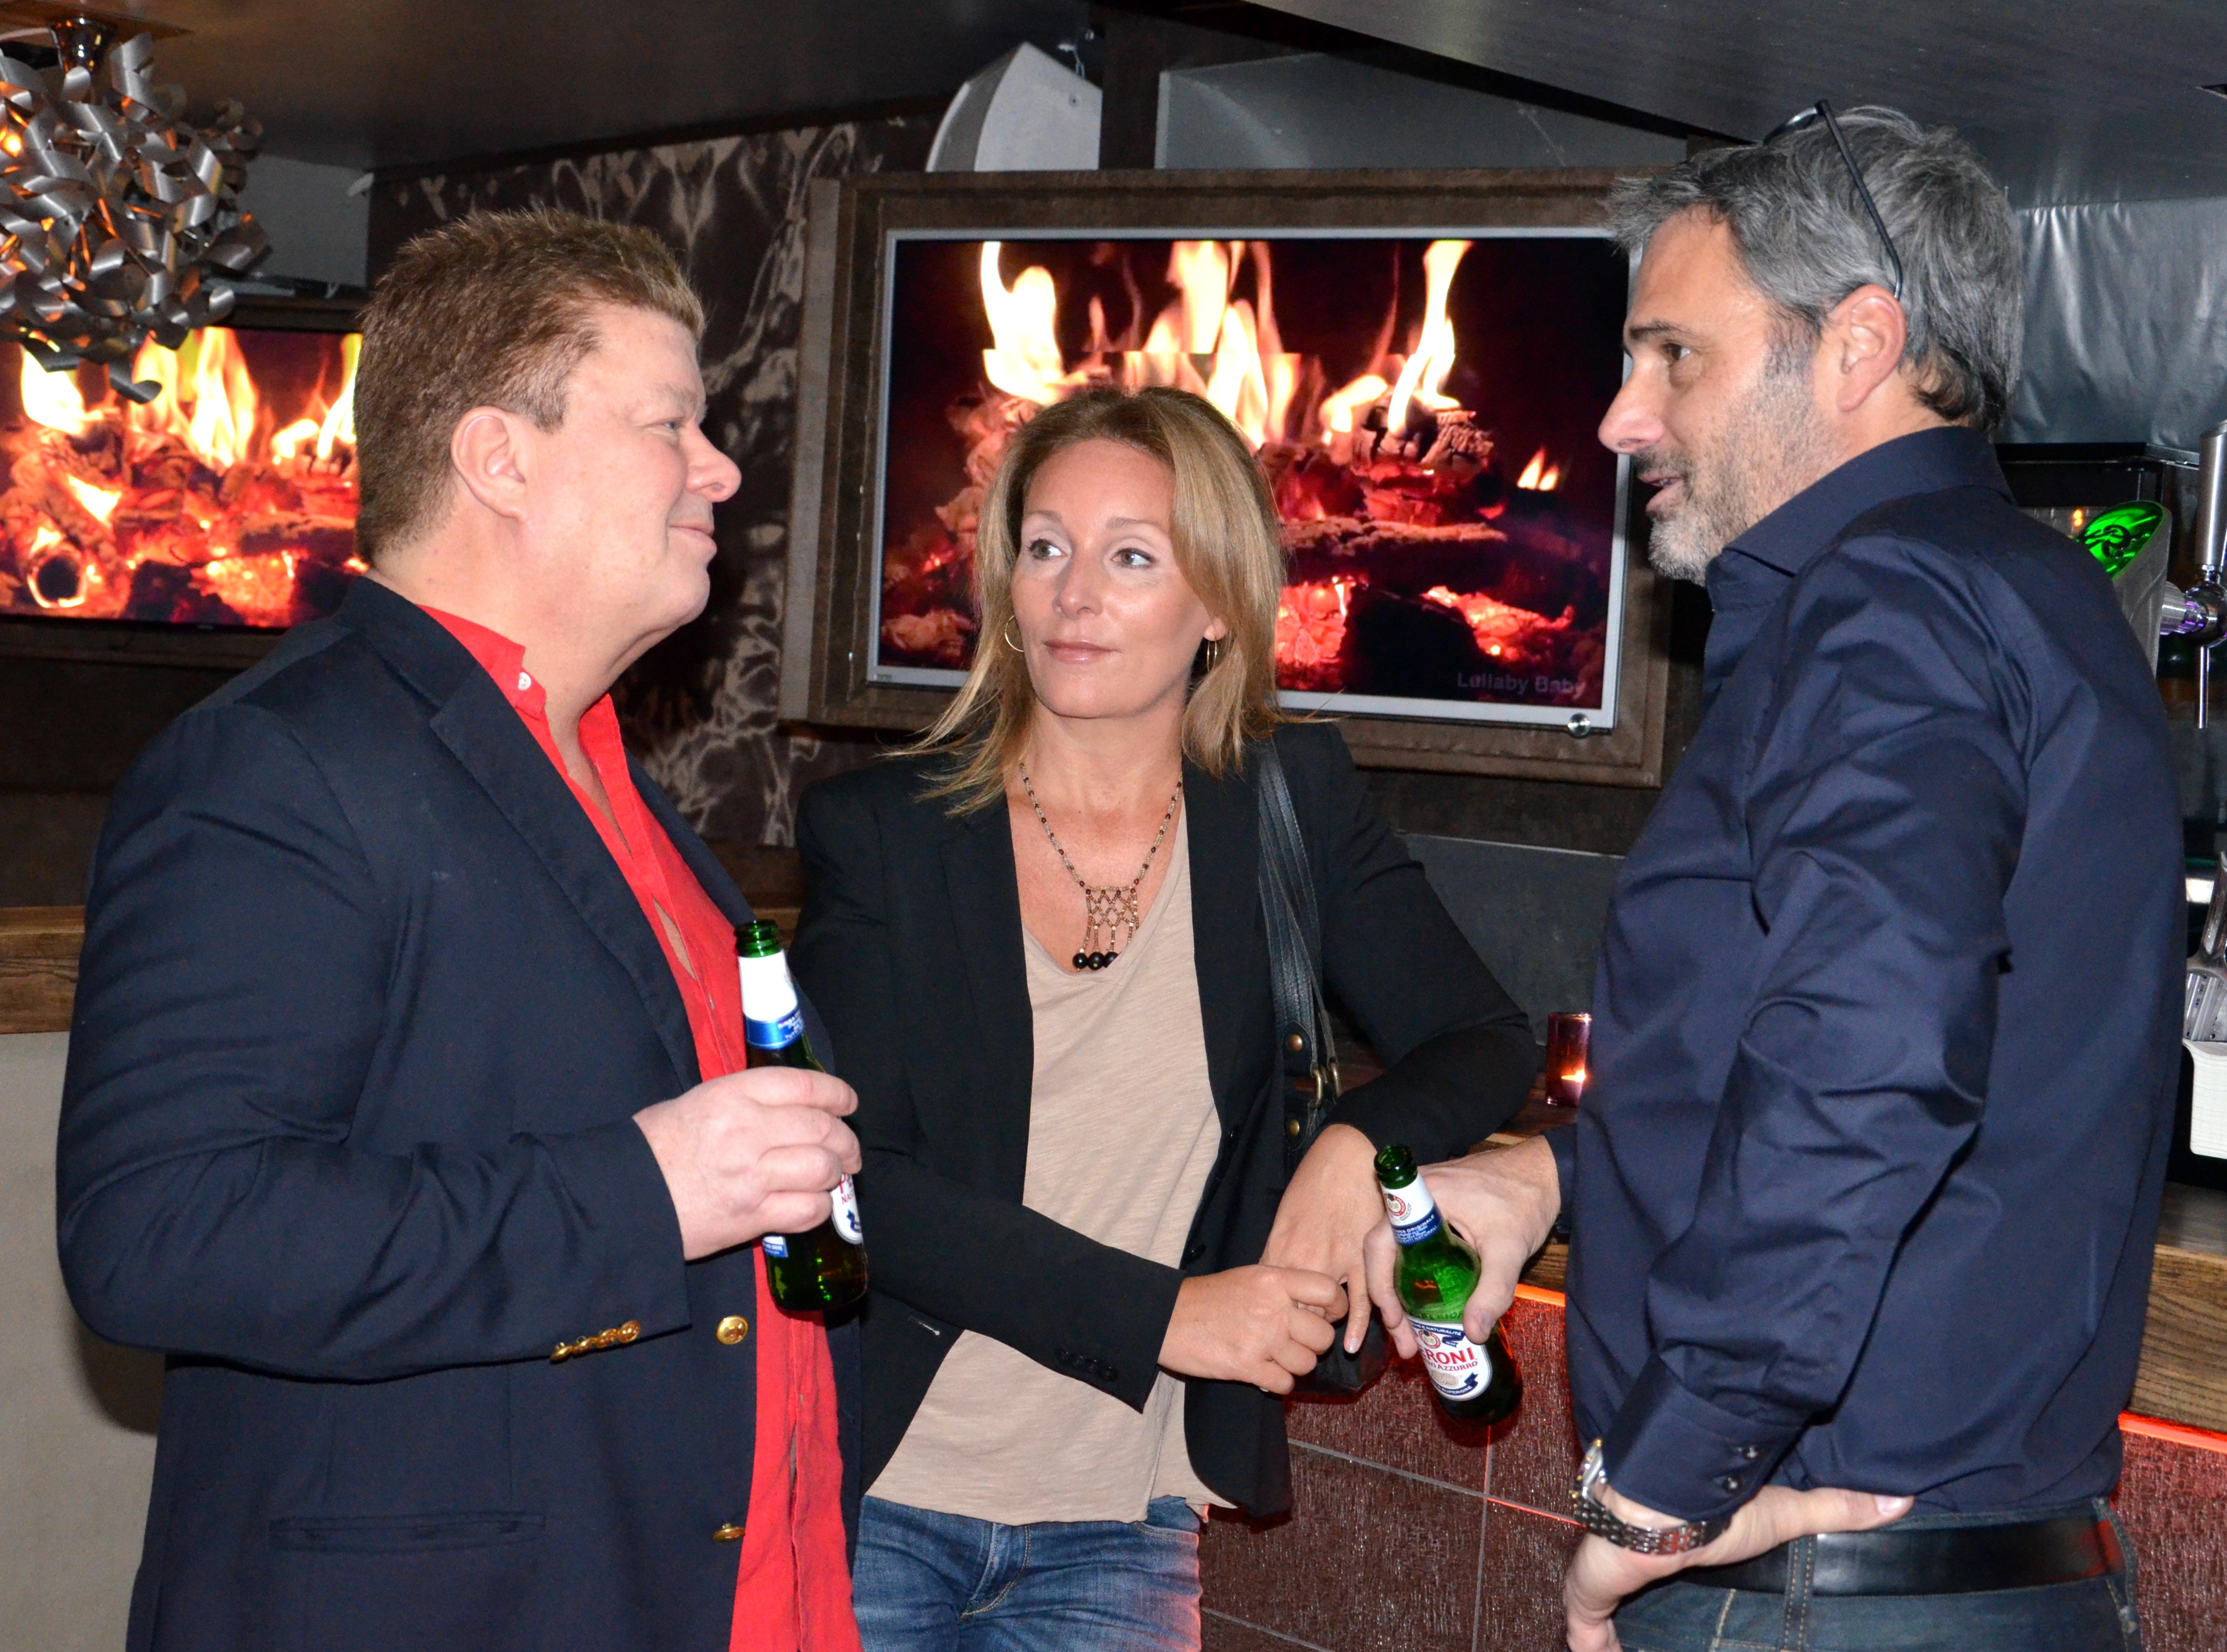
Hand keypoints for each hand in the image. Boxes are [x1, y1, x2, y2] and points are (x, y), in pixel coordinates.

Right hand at [633, 1066, 860, 1259]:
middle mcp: (748, 1131)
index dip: (837, 1094)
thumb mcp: (698, 1103)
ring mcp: (752, 1176)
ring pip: (823, 1169)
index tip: (848, 1103)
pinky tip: (813, 1204)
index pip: (806, 1086)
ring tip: (833, 1177)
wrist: (621, 1199)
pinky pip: (807, 1210)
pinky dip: (819, 1208)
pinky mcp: (750, 1218)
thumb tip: (790, 1109)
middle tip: (848, 1151)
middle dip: (845, 1140)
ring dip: (836, 1173)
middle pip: (822, 1128)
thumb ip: (746, 1101)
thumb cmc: (653, 1147)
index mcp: (733, 1095)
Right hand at [1158, 1265, 1345, 1393]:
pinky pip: (1284, 1383)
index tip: (1329, 1314)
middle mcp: (1272, 1308)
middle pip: (1322, 1335)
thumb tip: (1315, 1304)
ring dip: (1295, 1365)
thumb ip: (1281, 1287)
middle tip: (1297, 1342)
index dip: (1336, 1306)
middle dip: (1314, 1344)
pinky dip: (1278, 1383)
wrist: (1166, 1318)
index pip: (1327, 1290)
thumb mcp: (1247, 1277)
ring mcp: (1261, 1339)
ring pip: (1307, 1363)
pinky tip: (1265, 1373)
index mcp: (1273, 1280)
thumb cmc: (1206, 1297)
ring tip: (1277, 1358)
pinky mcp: (1247, 1367)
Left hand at [1261, 1124, 1382, 1353]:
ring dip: (1323, 1328)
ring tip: (1320, 1341)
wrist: (1348, 1156)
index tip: (1267, 1333)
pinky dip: (1358, 1325)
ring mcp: (1337, 1261)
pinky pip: (1362, 1300)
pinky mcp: (1365, 1259)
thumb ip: (1279, 1249)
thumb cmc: (1314, 1182)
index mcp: (1281, 1248)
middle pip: (1294, 1311)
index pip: (1269, 1298)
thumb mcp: (1284, 1216)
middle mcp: (1306, 1260)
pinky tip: (1354, 1345)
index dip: (1267, 1319)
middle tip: (1295, 1339)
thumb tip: (1273, 1276)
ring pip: (1326, 1311)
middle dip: (1294, 1328)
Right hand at [1361, 1135, 1559, 1357]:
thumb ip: (1493, 1291)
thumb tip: (1473, 1334)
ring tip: (1413, 1330)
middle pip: (1383, 1251)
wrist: (1545, 1172)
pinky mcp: (1434, 1207)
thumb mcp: (1509, 1250)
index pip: (1379, 1244)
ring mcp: (1420, 1199)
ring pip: (1396, 1249)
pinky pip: (1412, 1243)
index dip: (1379, 1286)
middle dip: (1389, 1299)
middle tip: (1403, 1339)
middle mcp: (1412, 1194)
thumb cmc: (1525, 1202)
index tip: (1394, 1321)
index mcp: (1421, 1196)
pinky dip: (1414, 1273)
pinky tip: (1427, 1301)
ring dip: (1401, 1289)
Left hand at [1563, 1480, 1913, 1651]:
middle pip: (1635, 1596)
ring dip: (1617, 1637)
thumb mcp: (1782, 1516)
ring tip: (1639, 1651)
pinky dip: (1589, 1644)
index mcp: (1672, 1540)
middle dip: (1644, 1619)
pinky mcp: (1587, 1593)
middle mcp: (1635, 1556)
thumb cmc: (1714, 1510)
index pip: (1669, 1566)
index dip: (1672, 1585)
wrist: (1659, 1506)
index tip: (1686, 1608)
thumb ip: (1836, 1511)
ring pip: (1603, 1615)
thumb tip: (1903, 1500)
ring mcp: (1605, 1575)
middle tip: (1669, 1639)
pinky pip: (1581, 1629)